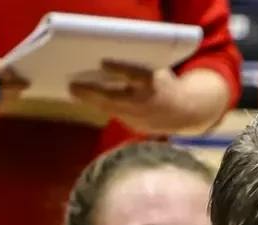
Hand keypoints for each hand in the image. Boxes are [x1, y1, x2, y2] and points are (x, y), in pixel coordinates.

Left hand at [69, 63, 202, 133]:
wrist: (185, 112)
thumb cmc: (164, 85)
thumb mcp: (156, 72)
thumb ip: (135, 70)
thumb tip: (104, 65)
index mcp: (154, 83)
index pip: (135, 75)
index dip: (118, 69)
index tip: (102, 62)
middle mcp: (147, 102)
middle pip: (116, 97)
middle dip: (91, 92)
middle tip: (72, 86)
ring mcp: (142, 118)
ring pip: (113, 109)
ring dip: (93, 102)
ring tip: (76, 93)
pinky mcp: (139, 127)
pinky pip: (118, 116)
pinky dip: (104, 108)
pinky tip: (92, 102)